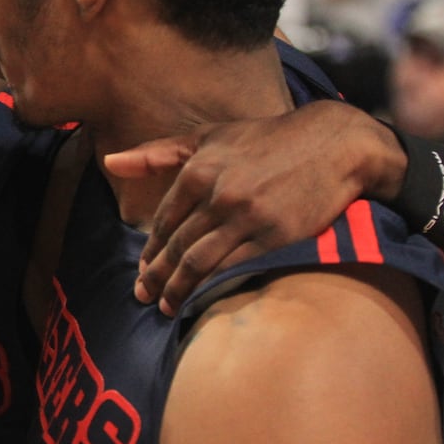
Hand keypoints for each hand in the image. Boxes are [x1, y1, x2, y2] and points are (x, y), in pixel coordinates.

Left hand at [105, 100, 400, 314]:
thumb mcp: (208, 137)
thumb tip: (110, 162)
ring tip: (165, 306)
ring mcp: (246, 216)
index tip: (143, 269)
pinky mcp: (275, 234)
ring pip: (199, 261)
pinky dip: (212, 285)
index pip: (164, 220)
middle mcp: (217, 193)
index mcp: (198, 168)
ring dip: (176, 288)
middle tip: (142, 296)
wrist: (333, 143)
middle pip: (176, 245)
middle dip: (155, 275)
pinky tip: (201, 299)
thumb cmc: (265, 140)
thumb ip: (158, 153)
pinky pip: (234, 266)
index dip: (151, 250)